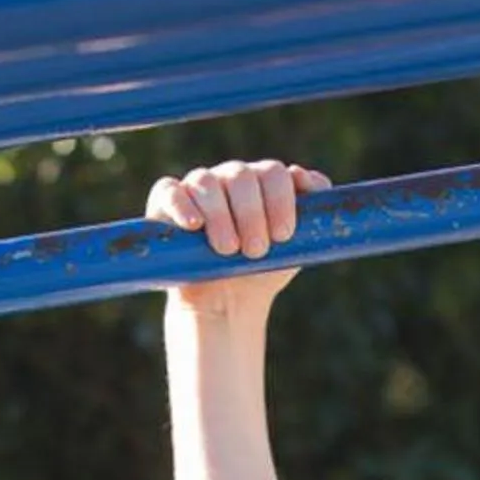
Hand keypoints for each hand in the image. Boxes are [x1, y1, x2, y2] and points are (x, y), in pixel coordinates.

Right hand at [147, 159, 332, 314]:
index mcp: (262, 183)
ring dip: (220, 215)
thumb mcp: (295, 248)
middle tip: (256, 250)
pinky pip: (169, 190)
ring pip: (207, 182)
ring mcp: (198, 189)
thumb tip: (312, 181)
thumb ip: (313, 215)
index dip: (281, 200)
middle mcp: (230, 179)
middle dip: (252, 213)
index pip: (273, 173)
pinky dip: (182, 204)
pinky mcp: (166, 205)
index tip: (284, 236)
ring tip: (228, 250)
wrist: (227, 305)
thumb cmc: (262, 273)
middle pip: (241, 175)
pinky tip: (194, 225)